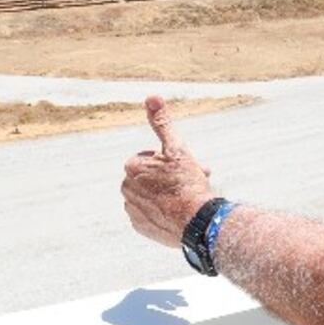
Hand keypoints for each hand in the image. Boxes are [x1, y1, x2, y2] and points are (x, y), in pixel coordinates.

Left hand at [121, 95, 215, 246]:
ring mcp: (132, 210)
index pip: (148, 158)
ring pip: (149, 194)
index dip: (166, 161)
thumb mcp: (177, 148)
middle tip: (188, 181)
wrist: (197, 223)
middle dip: (166, 177)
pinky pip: (149, 214)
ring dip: (163, 193)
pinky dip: (161, 211)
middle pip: (148, 176)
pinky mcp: (140, 227)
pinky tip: (177, 212)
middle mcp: (126, 189)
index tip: (181, 168)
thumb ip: (162, 123)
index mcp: (132, 168)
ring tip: (184, 198)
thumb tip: (152, 97)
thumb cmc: (188, 183)